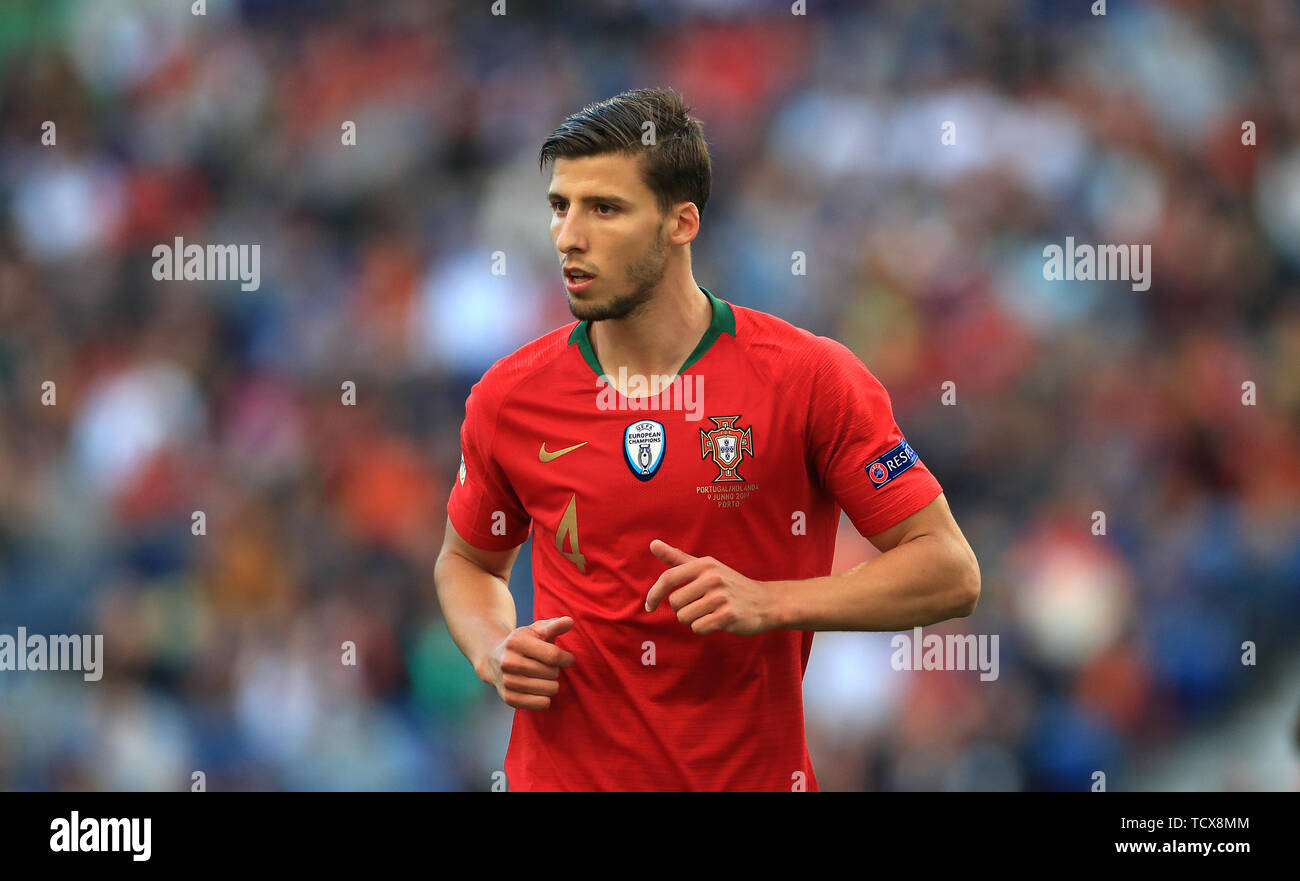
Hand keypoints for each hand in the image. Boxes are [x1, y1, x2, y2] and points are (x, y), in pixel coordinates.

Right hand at [480, 616, 575, 709]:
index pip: (553, 655)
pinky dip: (546, 698)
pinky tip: (540, 689)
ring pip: (549, 690)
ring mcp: (507, 681)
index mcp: (516, 642)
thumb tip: (570, 621)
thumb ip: (554, 625)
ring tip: (544, 677)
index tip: (569, 659)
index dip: (567, 659)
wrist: (493, 659)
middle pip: (552, 673)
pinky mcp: (509, 698)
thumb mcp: (536, 630)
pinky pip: (541, 704)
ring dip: (552, 684)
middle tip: (548, 667)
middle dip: (556, 670)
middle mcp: (509, 662)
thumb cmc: (522, 643)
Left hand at [644, 541, 775, 635]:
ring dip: (693, 620)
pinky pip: (698, 628)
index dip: (654, 594)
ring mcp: (721, 597)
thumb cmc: (730, 584)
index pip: (668, 578)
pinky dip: (703, 628)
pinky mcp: (728, 616)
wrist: (765, 601)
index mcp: (704, 564)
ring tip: (710, 613)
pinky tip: (717, 621)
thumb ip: (678, 557)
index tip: (649, 606)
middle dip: (682, 609)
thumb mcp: (706, 567)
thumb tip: (652, 544)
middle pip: (675, 603)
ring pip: (685, 617)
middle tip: (700, 606)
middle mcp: (712, 578)